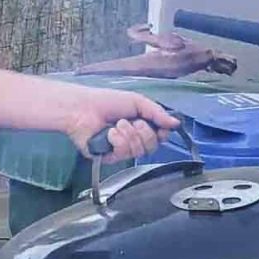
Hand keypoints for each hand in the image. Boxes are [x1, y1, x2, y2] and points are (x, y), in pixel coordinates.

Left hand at [58, 87, 177, 162]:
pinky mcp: (110, 158)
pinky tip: (109, 133)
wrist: (83, 109)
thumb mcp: (137, 101)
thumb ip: (157, 113)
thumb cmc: (106, 102)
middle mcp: (133, 139)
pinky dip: (118, 141)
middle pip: (152, 146)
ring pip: (139, 151)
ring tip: (117, 125)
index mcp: (141, 126)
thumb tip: (176, 123)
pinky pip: (124, 154)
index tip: (159, 126)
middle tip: (133, 122)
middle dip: (143, 132)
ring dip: (129, 134)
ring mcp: (122, 150)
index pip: (160, 137)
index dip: (161, 133)